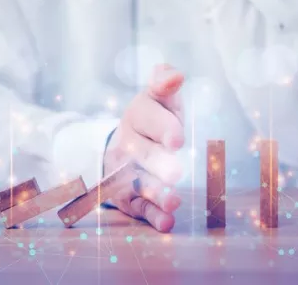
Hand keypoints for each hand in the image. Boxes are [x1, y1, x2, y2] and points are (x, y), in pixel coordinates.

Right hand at [104, 64, 185, 231]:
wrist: (121, 148)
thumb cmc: (153, 119)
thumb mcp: (159, 99)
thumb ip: (165, 84)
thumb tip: (174, 74)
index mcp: (137, 115)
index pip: (146, 116)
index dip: (161, 126)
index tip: (177, 138)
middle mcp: (128, 143)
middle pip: (141, 152)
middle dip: (157, 161)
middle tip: (176, 172)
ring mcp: (126, 172)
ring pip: (139, 182)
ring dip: (156, 193)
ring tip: (174, 200)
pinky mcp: (128, 197)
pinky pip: (140, 208)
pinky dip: (153, 216)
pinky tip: (168, 223)